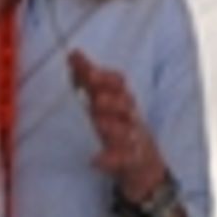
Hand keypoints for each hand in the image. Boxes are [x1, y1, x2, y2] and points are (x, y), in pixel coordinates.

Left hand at [68, 50, 165, 198]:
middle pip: (126, 104)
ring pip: (127, 131)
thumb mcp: (103, 100)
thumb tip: (73, 54)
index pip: (119, 83)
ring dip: (113, 126)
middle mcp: (130, 116)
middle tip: (97, 99)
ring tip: (99, 124)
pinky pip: (123, 160)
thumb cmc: (119, 124)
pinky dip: (109, 160)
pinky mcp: (131, 161)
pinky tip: (94, 161)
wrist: (143, 161)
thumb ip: (88, 79)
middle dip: (112, 100)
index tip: (88, 71)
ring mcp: (133, 139)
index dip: (105, 77)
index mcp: (122, 99)